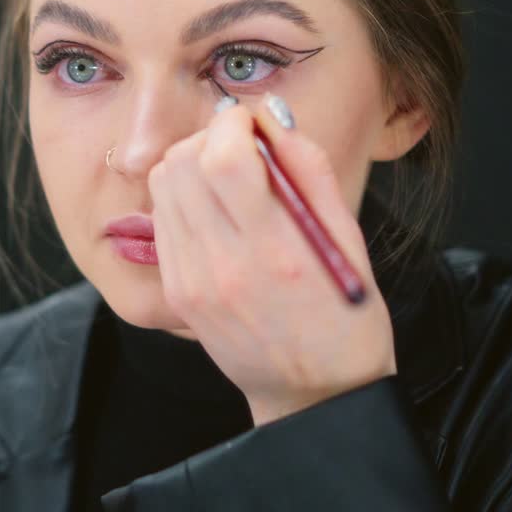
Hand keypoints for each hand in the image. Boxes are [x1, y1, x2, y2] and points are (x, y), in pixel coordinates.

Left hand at [147, 94, 395, 425]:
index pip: (224, 156)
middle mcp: (226, 264)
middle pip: (182, 163)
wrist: (314, 393)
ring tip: (225, 176)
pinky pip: (162, 220)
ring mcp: (193, 281)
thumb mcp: (349, 237)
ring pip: (164, 186)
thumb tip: (270, 117)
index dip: (232, 122)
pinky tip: (213, 210)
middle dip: (208, 137)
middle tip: (238, 146)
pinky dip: (181, 198)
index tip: (250, 123)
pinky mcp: (177, 292)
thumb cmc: (344, 315)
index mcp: (277, 249)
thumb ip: (308, 169)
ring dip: (190, 163)